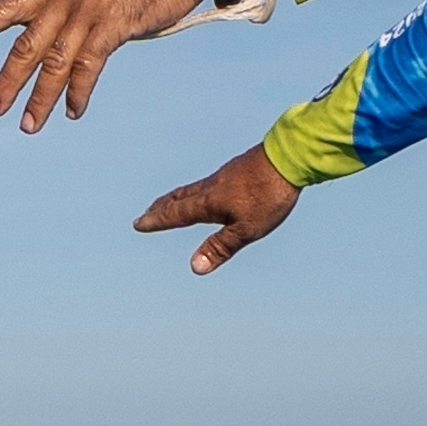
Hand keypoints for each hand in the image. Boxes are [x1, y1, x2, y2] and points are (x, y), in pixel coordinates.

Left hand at [0, 0, 208, 132]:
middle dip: (7, 80)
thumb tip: (68, 37)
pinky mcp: (110, 27)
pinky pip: (87, 68)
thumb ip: (75, 7)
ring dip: (39, 98)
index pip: (10, 4)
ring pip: (53, 64)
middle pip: (25, 45)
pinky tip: (72, 111)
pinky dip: (78, 94)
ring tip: (28, 125)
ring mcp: (85, 13)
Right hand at [139, 144, 297, 274]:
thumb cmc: (267, 197)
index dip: (156, 221)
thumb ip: (220, 247)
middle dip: (161, 208)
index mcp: (208, 202)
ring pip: (193, 188)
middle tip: (146, 213)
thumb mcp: (246, 229)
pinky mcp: (237, 170)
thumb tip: (195, 268)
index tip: (138, 224)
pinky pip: (208, 183)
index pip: (175, 214)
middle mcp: (210, 187)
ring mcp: (224, 176)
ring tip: (171, 201)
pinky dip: (196, 190)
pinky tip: (209, 191)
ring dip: (176, 197)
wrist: (288, 158)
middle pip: (178, 198)